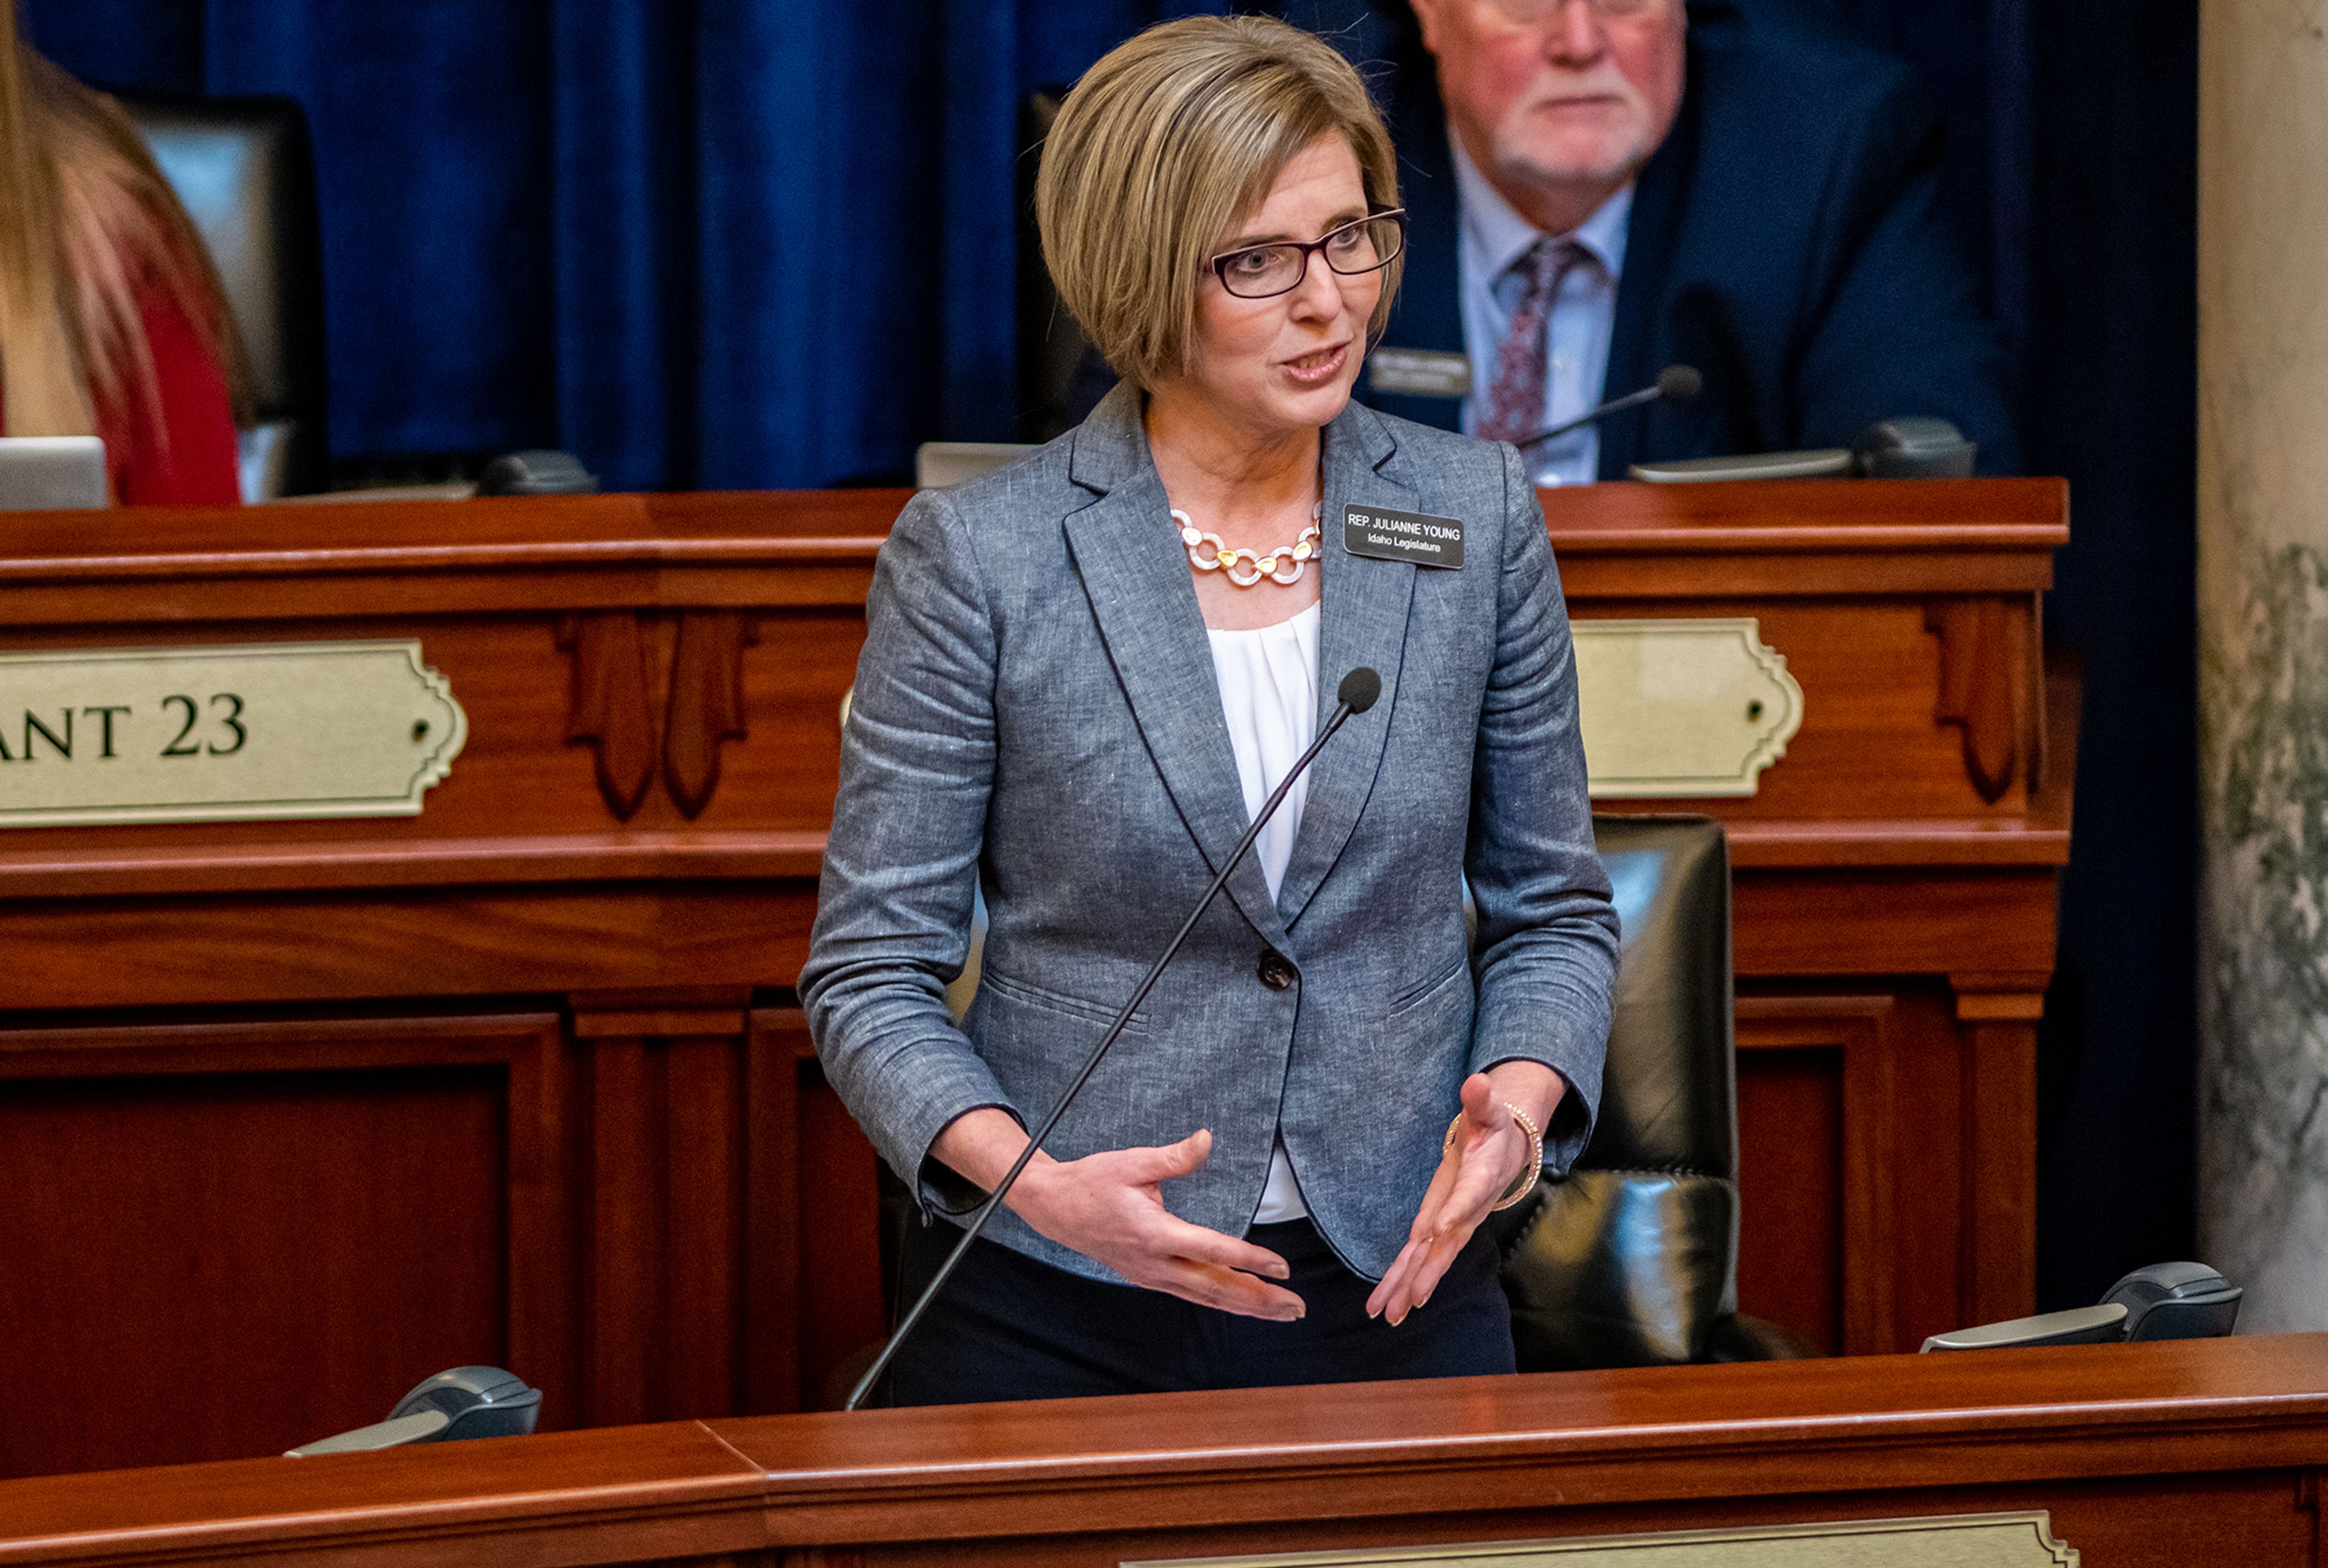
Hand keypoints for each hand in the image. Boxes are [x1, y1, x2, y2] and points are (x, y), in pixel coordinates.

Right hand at [1012, 1130, 1304, 1319]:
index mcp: (1154, 1233)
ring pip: (1206, 1298)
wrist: (1054, 1208)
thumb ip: (1174, 1157)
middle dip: (1259, 1299)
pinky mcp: (1148, 1277)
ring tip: (1281, 1312)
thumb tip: (1207, 1139)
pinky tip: (1241, 1305)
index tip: (1282, 1268)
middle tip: (1296, 1306)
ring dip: (1245, 1307)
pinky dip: (1221, 1303)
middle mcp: (1155, 1263)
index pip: (1212, 1250)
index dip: (1250, 1260)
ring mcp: (1151, 1275)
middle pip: (1216, 1288)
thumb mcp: (1131, 1162)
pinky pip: (1192, 1296)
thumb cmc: (1092, 1182)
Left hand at [1366, 1065, 1561, 1325]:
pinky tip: (1385, 1304)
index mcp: (1480, 1179)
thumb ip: (1482, 1098)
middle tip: (1412, 1299)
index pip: (1469, 1196)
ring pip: (1429, 1260)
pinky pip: (1417, 1258)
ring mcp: (1450, 1223)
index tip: (1438, 1230)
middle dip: (1429, 1273)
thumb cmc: (1493, 1128)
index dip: (1455, 1211)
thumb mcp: (1489, 1108)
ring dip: (1409, 1288)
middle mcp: (1466, 1210)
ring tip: (1388, 1316)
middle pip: (1447, 1245)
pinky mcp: (1435, 1227)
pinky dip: (1401, 1281)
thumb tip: (1477, 1081)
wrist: (1503, 1149)